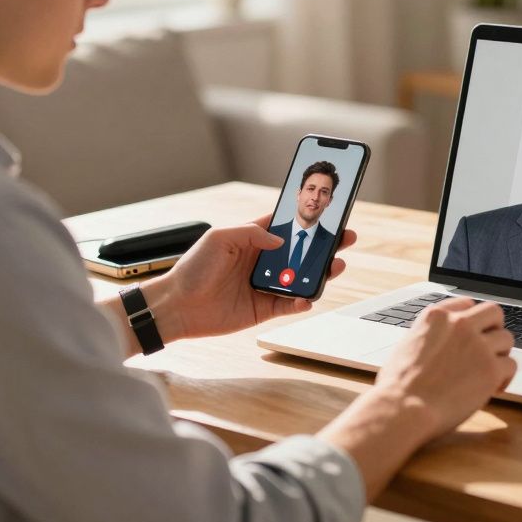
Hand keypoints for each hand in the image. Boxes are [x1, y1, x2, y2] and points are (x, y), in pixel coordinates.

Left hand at [143, 214, 356, 340]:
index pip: (285, 227)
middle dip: (324, 245)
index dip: (306, 220)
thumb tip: (280, 239)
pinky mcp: (263, 308)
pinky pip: (290, 305)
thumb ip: (250, 233)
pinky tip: (308, 296)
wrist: (177, 306)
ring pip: (301, 278)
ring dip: (320, 273)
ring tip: (335, 266)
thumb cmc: (192, 269)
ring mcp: (264, 285)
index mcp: (251, 240)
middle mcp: (261, 262)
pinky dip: (302, 301)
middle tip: (345, 238)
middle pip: (301, 252)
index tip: (327, 213)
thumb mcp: (218, 238)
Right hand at [373, 298, 516, 440]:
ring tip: (491, 370)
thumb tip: (440, 342)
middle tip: (491, 346)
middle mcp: (459, 324)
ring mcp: (477, 345)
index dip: (472, 319)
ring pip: (506, 338)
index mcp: (436, 316)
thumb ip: (429, 335)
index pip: (467, 304)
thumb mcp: (407, 343)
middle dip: (495, 328)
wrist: (404, 407)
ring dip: (501, 354)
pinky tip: (495, 387)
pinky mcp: (490, 369)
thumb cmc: (398, 384)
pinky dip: (505, 377)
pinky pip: (511, 365)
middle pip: (493, 312)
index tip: (474, 332)